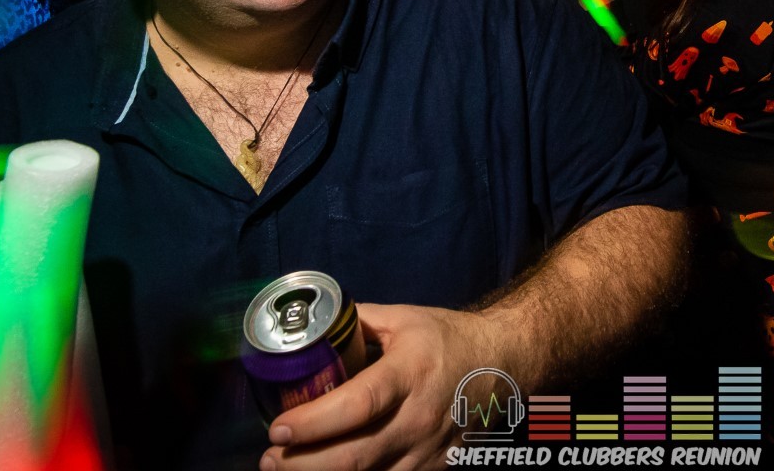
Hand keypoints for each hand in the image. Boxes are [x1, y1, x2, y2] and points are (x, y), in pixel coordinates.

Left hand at [262, 302, 499, 469]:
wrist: (504, 362)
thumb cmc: (449, 337)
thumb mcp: (404, 318)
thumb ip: (358, 322)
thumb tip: (314, 325)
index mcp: (409, 372)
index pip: (358, 404)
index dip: (314, 421)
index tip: (278, 428)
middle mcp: (418, 416)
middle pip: (355, 456)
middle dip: (303, 465)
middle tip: (269, 458)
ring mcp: (427, 450)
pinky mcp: (434, 469)